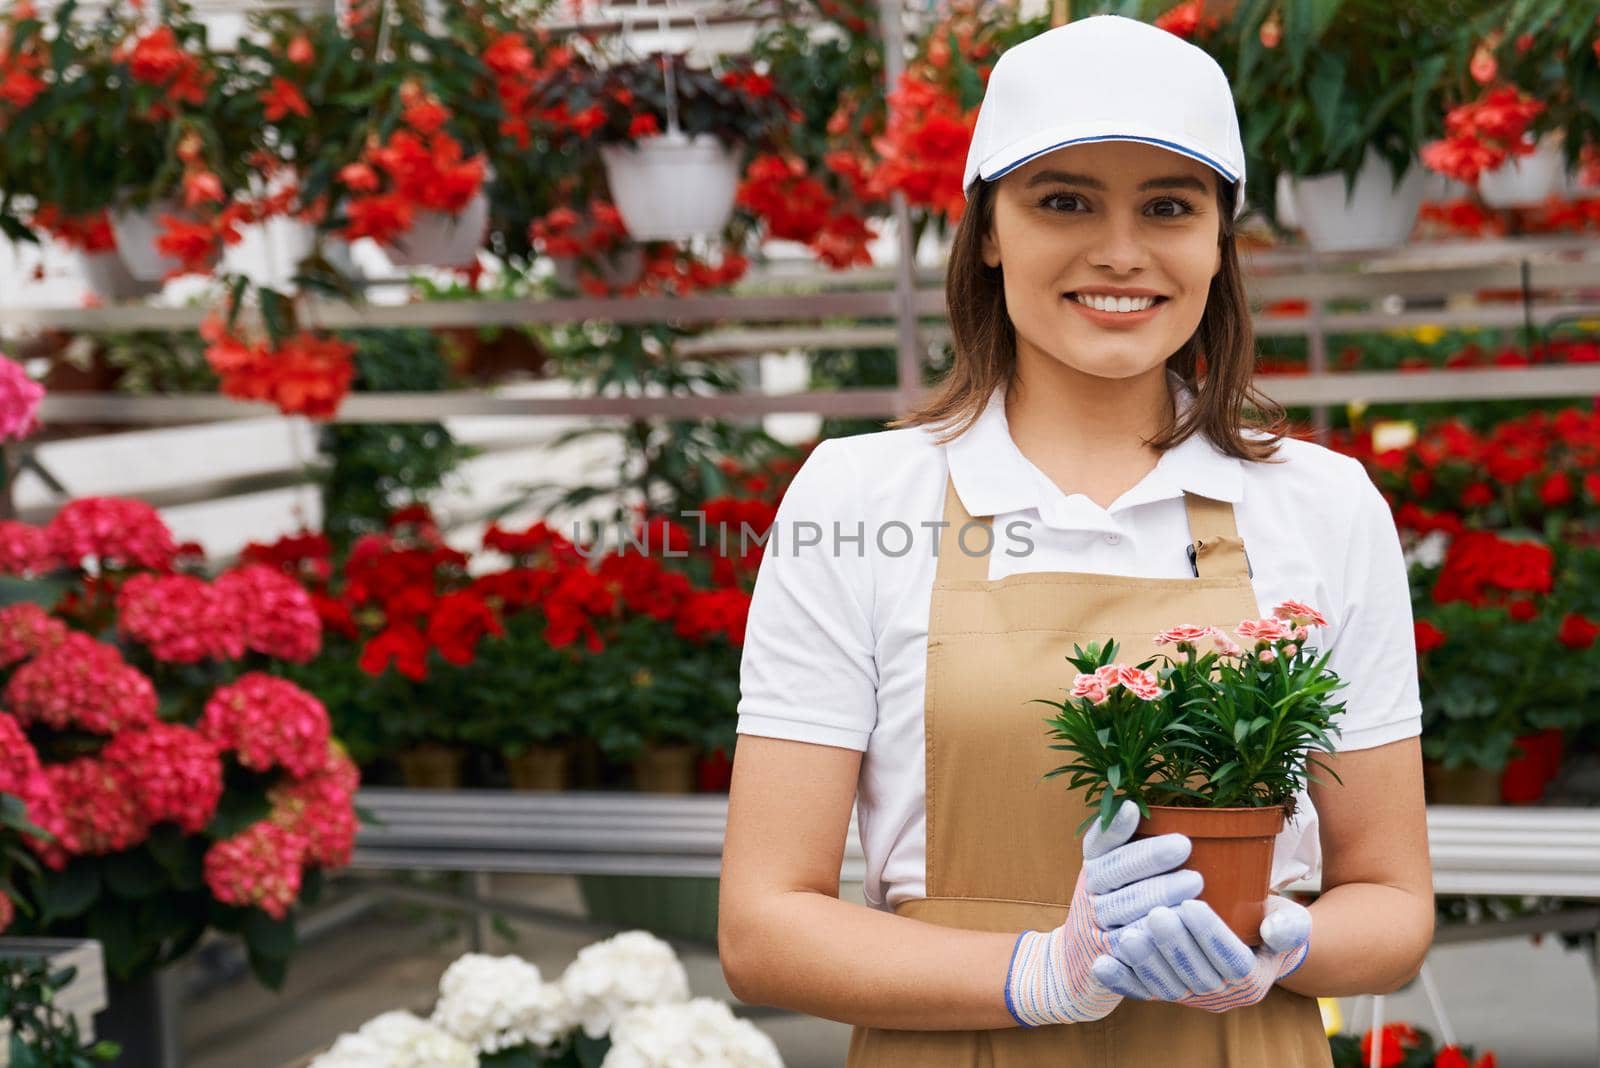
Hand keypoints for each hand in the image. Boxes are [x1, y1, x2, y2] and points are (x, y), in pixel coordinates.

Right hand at [1004, 799, 1202, 1025]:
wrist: (1071, 966)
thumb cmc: (1106, 908)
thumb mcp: (1107, 873)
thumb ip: (1122, 844)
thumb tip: (1143, 805)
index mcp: (1093, 869)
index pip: (1101, 845)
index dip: (1118, 828)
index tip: (1134, 808)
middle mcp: (1090, 895)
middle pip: (1113, 874)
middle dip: (1148, 858)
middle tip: (1184, 846)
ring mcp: (1095, 930)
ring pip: (1121, 910)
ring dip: (1156, 895)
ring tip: (1193, 882)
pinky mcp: (1108, 962)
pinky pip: (1128, 948)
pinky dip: (1150, 935)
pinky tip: (1175, 925)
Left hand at [1092, 893, 1311, 1011]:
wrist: (1252, 940)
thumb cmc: (1268, 921)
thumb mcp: (1289, 920)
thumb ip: (1288, 925)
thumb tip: (1274, 928)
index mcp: (1252, 979)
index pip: (1231, 960)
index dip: (1210, 934)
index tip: (1191, 904)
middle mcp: (1220, 996)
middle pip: (1195, 975)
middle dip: (1173, 945)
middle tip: (1155, 913)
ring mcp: (1190, 997)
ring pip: (1166, 986)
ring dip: (1145, 963)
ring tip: (1127, 935)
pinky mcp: (1165, 992)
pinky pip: (1142, 992)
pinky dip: (1121, 981)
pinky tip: (1101, 965)